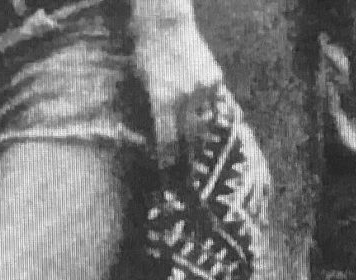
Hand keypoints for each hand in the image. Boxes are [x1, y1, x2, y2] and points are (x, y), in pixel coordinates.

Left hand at [130, 5, 225, 175]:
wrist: (164, 21)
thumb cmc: (144, 52)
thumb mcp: (139, 85)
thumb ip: (149, 113)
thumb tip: (155, 140)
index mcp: (162, 103)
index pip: (168, 145)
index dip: (169, 166)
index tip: (171, 182)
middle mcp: (184, 100)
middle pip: (190, 142)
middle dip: (190, 162)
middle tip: (191, 181)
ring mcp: (202, 89)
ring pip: (207, 126)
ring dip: (204, 143)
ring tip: (204, 159)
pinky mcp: (214, 79)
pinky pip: (215, 105)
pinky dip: (212, 115)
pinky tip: (212, 126)